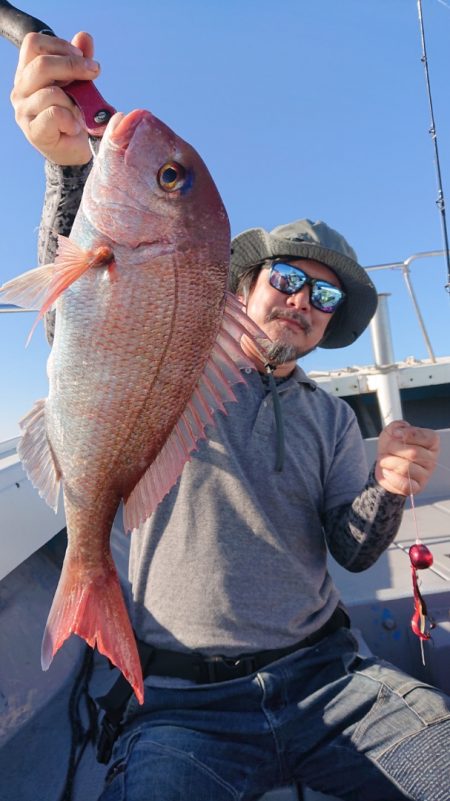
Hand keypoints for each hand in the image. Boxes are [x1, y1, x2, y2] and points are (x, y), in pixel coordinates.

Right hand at [10, 31, 99, 164]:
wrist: (77, 152)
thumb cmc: (76, 115)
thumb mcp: (80, 84)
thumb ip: (79, 60)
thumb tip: (84, 37)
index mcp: (27, 73)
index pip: (33, 43)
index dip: (60, 45)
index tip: (82, 56)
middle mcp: (20, 90)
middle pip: (42, 64)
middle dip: (74, 66)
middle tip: (94, 72)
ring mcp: (24, 111)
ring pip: (51, 92)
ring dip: (74, 102)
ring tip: (80, 113)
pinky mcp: (33, 130)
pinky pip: (55, 114)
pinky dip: (72, 119)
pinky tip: (75, 127)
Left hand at [375, 420, 439, 495]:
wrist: (384, 463)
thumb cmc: (392, 446)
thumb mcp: (393, 430)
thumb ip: (397, 426)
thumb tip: (400, 432)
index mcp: (431, 443)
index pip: (425, 437)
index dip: (407, 434)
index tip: (395, 434)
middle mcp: (431, 459)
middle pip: (413, 453)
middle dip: (393, 449)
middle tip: (387, 449)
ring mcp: (425, 475)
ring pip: (406, 468)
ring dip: (389, 462)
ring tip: (385, 461)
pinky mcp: (416, 488)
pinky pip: (404, 484)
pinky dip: (391, 477)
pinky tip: (387, 471)